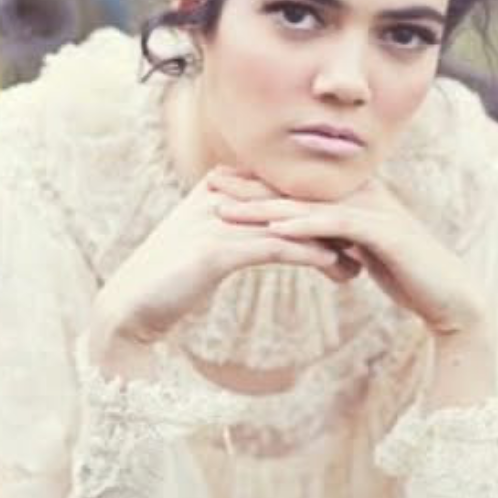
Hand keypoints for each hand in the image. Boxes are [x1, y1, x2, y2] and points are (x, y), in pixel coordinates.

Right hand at [86, 163, 346, 359]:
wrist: (127, 309)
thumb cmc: (166, 283)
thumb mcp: (202, 245)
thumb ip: (231, 228)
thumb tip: (266, 231)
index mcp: (215, 191)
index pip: (278, 188)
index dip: (318, 203)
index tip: (354, 220)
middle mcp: (217, 199)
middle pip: (288, 200)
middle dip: (331, 217)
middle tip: (370, 235)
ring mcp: (215, 222)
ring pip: (287, 223)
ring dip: (330, 238)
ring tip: (364, 256)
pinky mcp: (214, 252)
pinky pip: (275, 247)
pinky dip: (310, 254)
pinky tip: (338, 264)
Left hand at [213, 170, 491, 337]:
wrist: (452, 297)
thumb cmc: (409, 277)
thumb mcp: (364, 254)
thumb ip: (338, 241)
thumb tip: (311, 242)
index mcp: (356, 198)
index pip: (299, 187)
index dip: (259, 184)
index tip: (219, 184)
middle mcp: (363, 196)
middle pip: (297, 187)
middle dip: (251, 185)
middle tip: (209, 182)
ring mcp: (375, 211)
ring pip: (310, 203)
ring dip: (265, 205)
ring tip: (226, 207)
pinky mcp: (385, 232)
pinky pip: (337, 224)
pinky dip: (304, 225)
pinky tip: (274, 228)